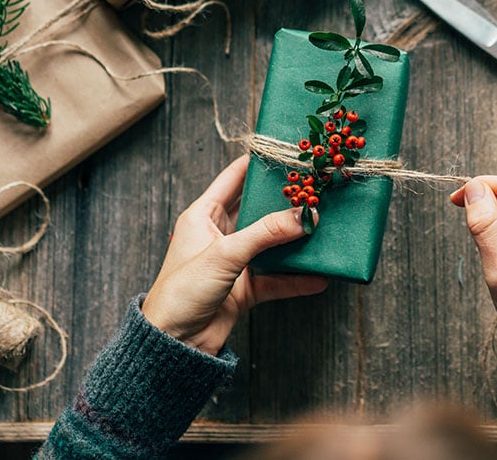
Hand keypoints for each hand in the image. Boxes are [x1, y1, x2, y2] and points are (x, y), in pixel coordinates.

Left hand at [142, 155, 327, 355]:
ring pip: (271, 243)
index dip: (257, 164)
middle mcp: (220, 234)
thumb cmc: (182, 292)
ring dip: (294, 240)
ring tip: (323, 228)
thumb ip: (265, 234)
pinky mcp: (245, 288)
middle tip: (315, 189)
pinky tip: (319, 275)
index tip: (286, 152)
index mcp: (203, 215)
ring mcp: (234, 262)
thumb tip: (303, 217)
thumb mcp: (225, 254)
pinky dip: (296, 277)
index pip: (233, 179)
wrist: (173, 343)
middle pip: (258, 210)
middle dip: (286, 202)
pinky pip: (276, 278)